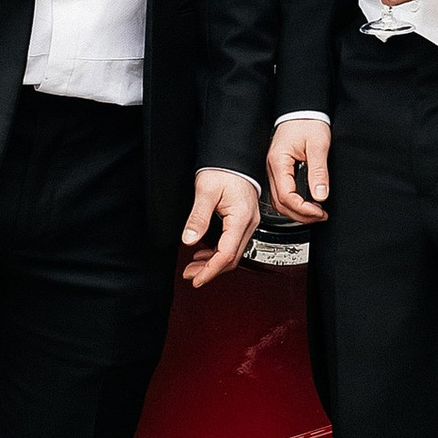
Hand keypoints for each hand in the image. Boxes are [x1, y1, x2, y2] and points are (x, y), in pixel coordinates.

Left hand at [180, 168, 260, 286]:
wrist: (234, 157)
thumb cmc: (223, 169)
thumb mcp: (205, 191)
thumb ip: (198, 217)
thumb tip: (189, 240)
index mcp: (241, 218)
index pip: (226, 254)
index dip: (210, 270)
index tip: (197, 279)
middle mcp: (249, 223)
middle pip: (231, 258)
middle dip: (210, 270)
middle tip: (191, 276)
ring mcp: (248, 223)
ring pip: (233, 253)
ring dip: (213, 263)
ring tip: (194, 267)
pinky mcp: (244, 221)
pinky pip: (233, 244)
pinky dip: (218, 253)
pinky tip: (205, 254)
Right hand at [268, 115, 331, 222]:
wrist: (302, 110)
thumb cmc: (307, 122)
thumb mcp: (318, 145)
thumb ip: (319, 171)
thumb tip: (320, 195)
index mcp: (279, 162)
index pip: (286, 195)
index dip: (303, 209)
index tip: (319, 212)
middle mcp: (273, 168)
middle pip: (280, 203)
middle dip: (300, 215)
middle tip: (320, 216)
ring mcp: (274, 170)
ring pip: (279, 201)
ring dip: (297, 211)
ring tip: (316, 213)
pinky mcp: (280, 170)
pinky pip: (282, 193)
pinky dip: (294, 203)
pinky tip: (307, 204)